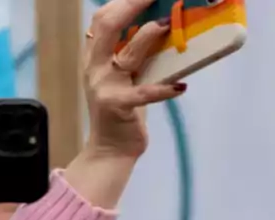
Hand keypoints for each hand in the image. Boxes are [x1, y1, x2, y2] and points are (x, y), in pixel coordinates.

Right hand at [82, 0, 185, 160]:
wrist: (110, 150)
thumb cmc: (123, 109)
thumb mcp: (125, 76)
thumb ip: (135, 53)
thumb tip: (164, 24)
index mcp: (95, 58)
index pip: (101, 20)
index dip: (122, 1)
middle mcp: (95, 68)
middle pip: (107, 26)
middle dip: (132, 5)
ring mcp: (104, 87)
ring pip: (128, 54)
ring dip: (150, 36)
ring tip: (168, 26)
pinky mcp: (118, 106)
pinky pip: (144, 93)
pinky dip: (164, 89)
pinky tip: (180, 87)